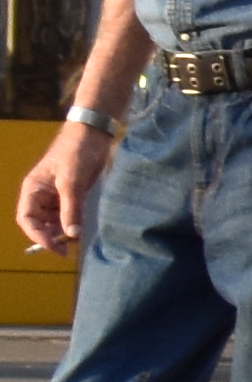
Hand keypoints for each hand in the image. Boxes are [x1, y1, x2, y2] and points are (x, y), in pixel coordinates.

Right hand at [14, 122, 104, 252]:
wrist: (94, 134)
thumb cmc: (76, 152)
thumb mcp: (71, 181)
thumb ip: (71, 208)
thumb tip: (71, 235)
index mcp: (32, 190)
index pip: (27, 220)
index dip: (38, 236)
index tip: (55, 247)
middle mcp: (41, 195)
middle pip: (40, 224)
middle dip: (52, 236)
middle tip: (70, 248)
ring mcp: (57, 196)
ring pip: (56, 222)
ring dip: (64, 232)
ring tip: (78, 240)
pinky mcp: (73, 195)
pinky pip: (70, 215)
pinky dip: (75, 224)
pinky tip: (85, 229)